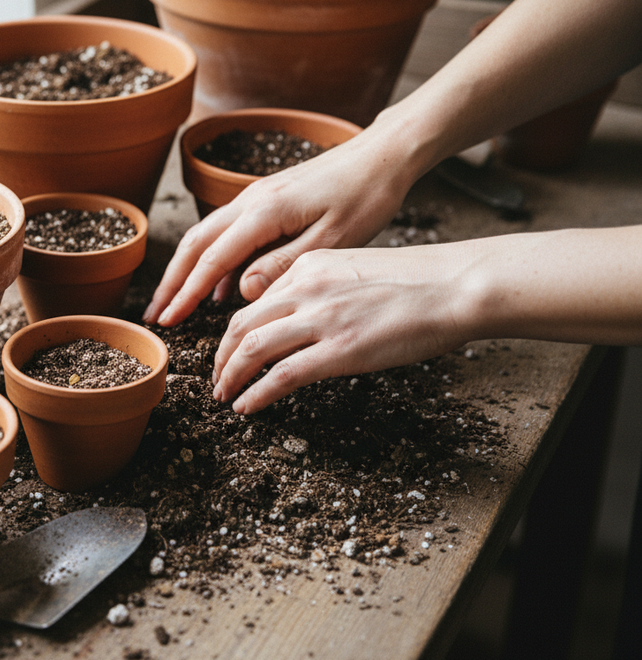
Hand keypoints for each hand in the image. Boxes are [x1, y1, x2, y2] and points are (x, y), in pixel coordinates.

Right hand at [143, 133, 414, 327]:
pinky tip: (216, 287)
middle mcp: (251, 200)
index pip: (213, 258)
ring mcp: (256, 197)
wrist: (382, 154)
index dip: (187, 292)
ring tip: (172, 303)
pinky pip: (228, 232)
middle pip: (195, 243)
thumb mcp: (331, 240)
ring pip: (206, 235)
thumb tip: (239, 290)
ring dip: (186, 270)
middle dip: (171, 281)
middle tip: (155, 315)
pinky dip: (213, 259)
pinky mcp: (267, 199)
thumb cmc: (366, 196)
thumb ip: (282, 265)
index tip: (169, 319)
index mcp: (264, 211)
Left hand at [211, 243, 470, 413]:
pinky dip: (255, 393)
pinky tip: (246, 406)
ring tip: (225, 394)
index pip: (255, 301)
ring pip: (252, 348)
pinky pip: (280, 375)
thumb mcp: (354, 270)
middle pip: (241, 324)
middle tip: (217, 377)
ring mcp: (321, 318)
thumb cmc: (418, 282)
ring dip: (230, 376)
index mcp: (308, 265)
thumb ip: (320, 290)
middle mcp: (306, 287)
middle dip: (222, 355)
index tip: (230, 350)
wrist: (455, 286)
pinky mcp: (339, 349)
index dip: (236, 331)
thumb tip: (297, 320)